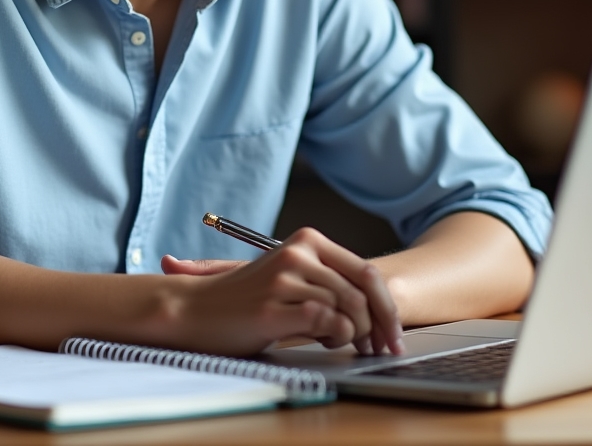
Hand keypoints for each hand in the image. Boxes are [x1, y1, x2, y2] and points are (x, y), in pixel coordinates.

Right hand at [159, 227, 403, 356]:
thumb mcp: (291, 277)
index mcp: (308, 240)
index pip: (366, 272)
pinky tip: (319, 341)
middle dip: (380, 327)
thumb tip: (374, 311)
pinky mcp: (274, 305)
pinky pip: (325, 321)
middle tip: (383, 350)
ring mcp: (286, 277)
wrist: (197, 309)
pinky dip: (332, 337)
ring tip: (333, 342)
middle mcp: (300, 252)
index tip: (394, 334)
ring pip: (347, 309)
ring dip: (350, 335)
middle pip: (364, 291)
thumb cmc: (247, 299)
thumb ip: (327, 281)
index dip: (387, 307)